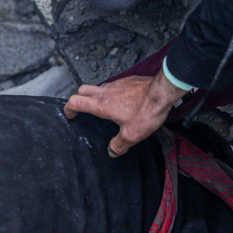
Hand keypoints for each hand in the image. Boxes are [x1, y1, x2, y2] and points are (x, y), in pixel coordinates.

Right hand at [64, 71, 187, 157]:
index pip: (75, 101)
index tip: (70, 115)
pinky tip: (124, 100)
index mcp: (102, 105)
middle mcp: (106, 92)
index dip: (68, 108)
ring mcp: (117, 84)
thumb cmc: (147, 110)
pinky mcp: (128, 81)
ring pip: (98, 87)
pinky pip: (114, 85)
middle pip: (82, 90)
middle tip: (83, 108)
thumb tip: (112, 152)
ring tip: (105, 106)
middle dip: (79, 99)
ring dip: (96, 95)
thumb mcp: (132, 135)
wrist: (164, 91)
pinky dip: (113, 92)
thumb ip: (118, 145)